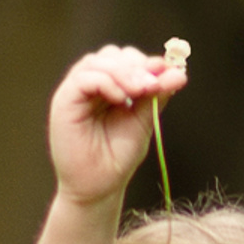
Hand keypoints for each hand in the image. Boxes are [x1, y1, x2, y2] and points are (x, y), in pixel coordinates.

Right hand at [47, 43, 186, 209]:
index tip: (171, 71)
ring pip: (98, 62)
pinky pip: (84, 79)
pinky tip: (122, 99)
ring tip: (142, 90)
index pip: (127, 60)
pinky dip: (106, 83)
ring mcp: (76, 91)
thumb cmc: (117, 158)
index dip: (148, 63)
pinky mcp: (64, 101)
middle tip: (154, 84)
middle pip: (112, 55)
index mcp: (110, 88)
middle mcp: (91, 85)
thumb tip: (179, 72)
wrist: (98, 189)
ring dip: (124, 72)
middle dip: (137, 66)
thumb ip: (156, 97)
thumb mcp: (142, 122)